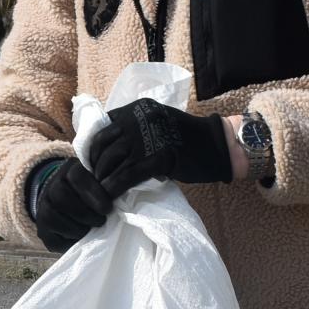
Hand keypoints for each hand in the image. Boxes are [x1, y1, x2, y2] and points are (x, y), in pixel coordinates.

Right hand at [32, 157, 114, 251]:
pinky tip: (80, 238)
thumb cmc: (93, 197)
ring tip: (91, 230)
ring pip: (53, 217)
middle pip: (61, 196)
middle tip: (100, 220)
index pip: (77, 176)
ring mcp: (43, 208)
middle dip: (84, 213)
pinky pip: (51, 237)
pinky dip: (69, 239)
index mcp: (69, 171)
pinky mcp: (42, 231)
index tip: (107, 208)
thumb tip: (120, 197)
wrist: (70, 210)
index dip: (93, 192)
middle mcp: (51, 187)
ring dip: (77, 227)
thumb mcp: (100, 185)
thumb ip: (108, 187)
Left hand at [86, 98, 234, 192]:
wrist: (215, 144)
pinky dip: (114, 189)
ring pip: (110, 162)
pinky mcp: (156, 159)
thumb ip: (133, 131)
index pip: (102, 128)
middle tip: (95, 183)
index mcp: (136, 110)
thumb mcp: (155, 123)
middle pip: (103, 146)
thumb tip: (109, 152)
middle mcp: (137, 120)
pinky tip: (111, 198)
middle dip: (96, 167)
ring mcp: (146, 139)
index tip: (92, 164)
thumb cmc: (186, 137)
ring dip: (102, 180)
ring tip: (101, 193)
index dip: (93, 149)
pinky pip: (126, 176)